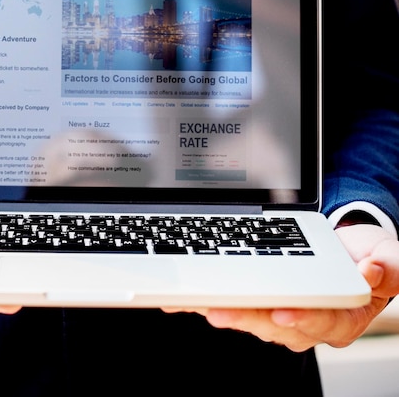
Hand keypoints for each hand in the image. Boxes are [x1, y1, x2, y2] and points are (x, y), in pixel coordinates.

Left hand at [162, 224, 398, 351]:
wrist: (349, 249)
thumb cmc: (367, 257)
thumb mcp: (389, 257)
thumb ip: (389, 266)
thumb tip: (371, 269)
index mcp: (343, 316)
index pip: (321, 322)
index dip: (302, 318)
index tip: (281, 311)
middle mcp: (310, 321)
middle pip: (275, 324)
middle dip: (245, 316)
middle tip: (219, 310)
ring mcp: (284, 313)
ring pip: (252, 317)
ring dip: (223, 309)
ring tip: (198, 301)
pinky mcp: (264, 303)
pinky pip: (241, 303)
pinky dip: (218, 298)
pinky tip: (195, 295)